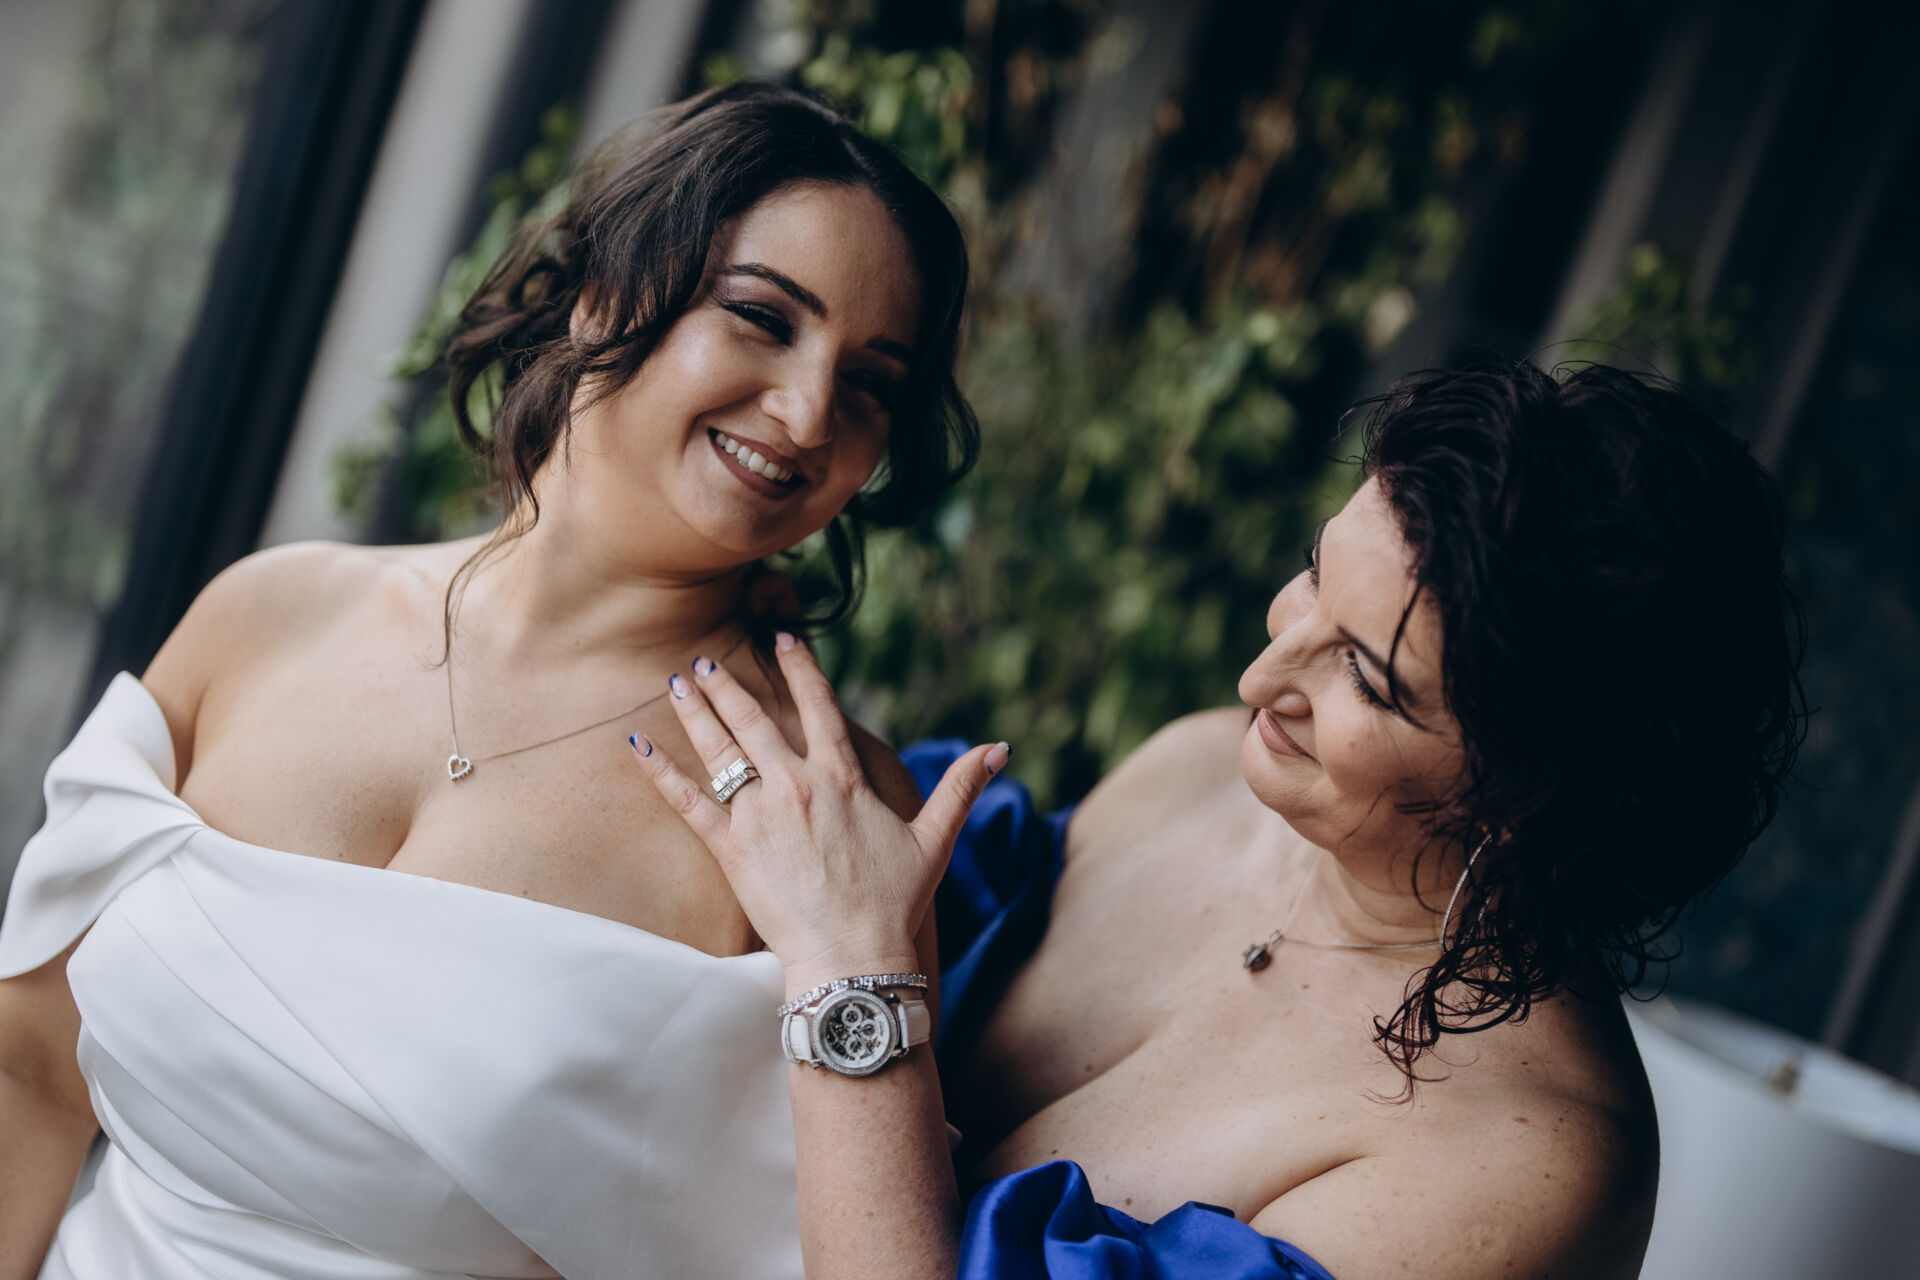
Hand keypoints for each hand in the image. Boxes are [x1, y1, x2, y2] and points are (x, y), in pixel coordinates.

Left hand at [630, 631, 1007, 990]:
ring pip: (719, 750)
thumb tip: (1001, 750)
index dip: (800, 669)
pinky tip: (638, 746)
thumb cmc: (895, 904)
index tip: (782, 638)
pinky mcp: (730, 848)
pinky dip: (660, 771)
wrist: (854, 957)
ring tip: (676, 683)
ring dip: (695, 712)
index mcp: (843, 778)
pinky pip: (687, 802)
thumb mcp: (934, 840)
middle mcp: (797, 785)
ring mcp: (760, 815)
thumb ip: (960, 788)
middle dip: (726, 685)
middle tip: (703, 661)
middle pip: (754, 720)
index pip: (819, 707)